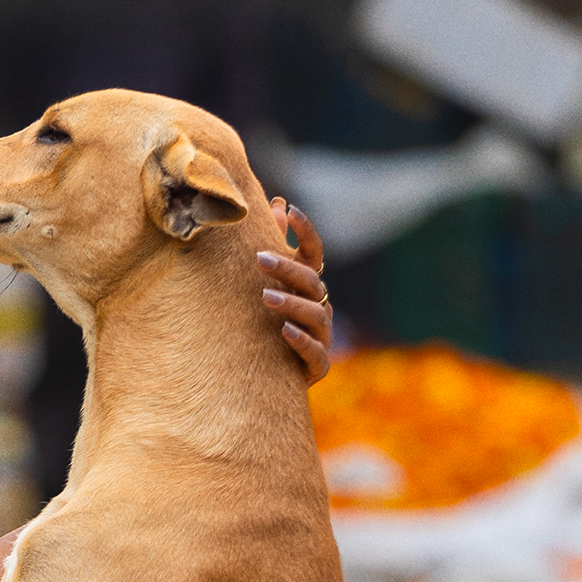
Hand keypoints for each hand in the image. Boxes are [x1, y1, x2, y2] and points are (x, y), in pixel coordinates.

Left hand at [258, 200, 332, 381]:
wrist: (268, 379)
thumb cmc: (266, 326)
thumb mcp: (268, 285)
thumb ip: (274, 246)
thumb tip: (276, 202)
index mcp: (309, 286)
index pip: (314, 253)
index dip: (306, 231)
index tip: (291, 210)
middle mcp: (320, 307)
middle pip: (311, 282)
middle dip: (287, 268)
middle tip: (259, 258)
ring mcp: (322, 337)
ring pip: (314, 315)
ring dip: (291, 304)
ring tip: (265, 297)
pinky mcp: (317, 365)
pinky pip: (315, 353)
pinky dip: (300, 341)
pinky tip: (283, 331)